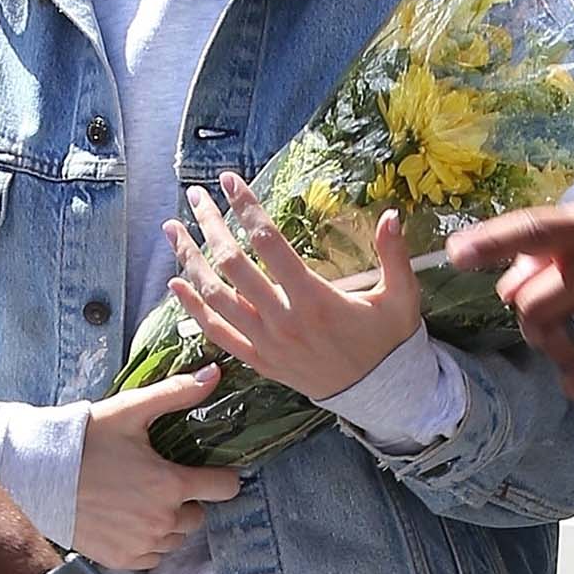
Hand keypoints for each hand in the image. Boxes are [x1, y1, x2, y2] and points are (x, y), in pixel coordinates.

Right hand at [73, 367, 242, 573]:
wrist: (39, 475)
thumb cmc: (85, 441)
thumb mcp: (131, 411)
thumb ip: (176, 393)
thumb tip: (214, 374)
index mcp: (171, 485)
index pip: (225, 488)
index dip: (222, 476)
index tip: (209, 471)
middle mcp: (161, 520)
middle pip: (199, 515)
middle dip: (188, 499)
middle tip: (162, 482)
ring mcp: (142, 544)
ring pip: (177, 538)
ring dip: (170, 522)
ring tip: (144, 501)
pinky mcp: (122, 559)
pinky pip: (153, 556)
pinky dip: (148, 542)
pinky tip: (130, 520)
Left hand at [168, 179, 424, 401]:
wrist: (377, 393)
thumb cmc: (387, 340)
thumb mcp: (401, 297)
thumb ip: (395, 255)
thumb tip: (393, 214)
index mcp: (315, 299)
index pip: (269, 243)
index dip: (247, 208)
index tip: (230, 180)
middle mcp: (283, 320)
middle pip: (232, 265)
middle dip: (210, 225)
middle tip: (194, 196)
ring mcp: (266, 343)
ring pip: (215, 297)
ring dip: (189, 261)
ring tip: (172, 230)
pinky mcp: (259, 361)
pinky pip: (217, 333)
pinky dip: (192, 308)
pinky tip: (176, 283)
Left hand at [447, 189, 573, 398]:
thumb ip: (560, 241)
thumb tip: (509, 275)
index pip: (531, 231)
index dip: (489, 242)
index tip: (456, 255)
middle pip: (530, 306)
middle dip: (528, 314)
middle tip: (549, 312)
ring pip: (553, 342)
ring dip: (552, 345)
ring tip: (573, 336)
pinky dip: (573, 380)